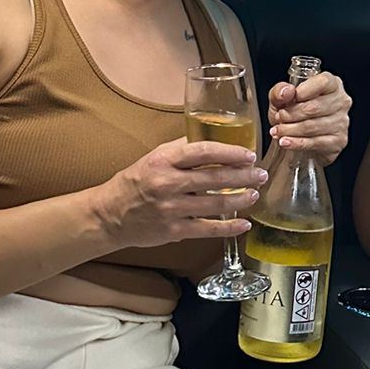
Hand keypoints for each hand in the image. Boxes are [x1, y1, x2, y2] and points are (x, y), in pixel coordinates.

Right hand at [96, 140, 265, 251]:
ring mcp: (171, 208)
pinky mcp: (174, 230)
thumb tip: (212, 138)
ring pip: (215, 202)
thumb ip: (181, 149)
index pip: (204, 152)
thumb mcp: (153, 157)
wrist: (109, 214)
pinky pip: (208, 228)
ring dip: (240, 199)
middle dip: (243, 176)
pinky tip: (243, 224)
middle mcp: (168, 183)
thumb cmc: (134, 183)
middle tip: (260, 174)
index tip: (248, 155)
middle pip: (215, 177)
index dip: (230, 152)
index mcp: (164, 160)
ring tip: (254, 194)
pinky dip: (228, 227)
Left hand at [269, 68, 351, 164]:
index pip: (323, 82)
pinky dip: (296, 143)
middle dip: (291, 114)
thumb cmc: (293, 114)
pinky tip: (286, 141)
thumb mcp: (281, 99)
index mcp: (331, 84)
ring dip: (290, 130)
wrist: (300, 140)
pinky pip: (315, 142)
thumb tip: (287, 91)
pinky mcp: (338, 141)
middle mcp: (341, 101)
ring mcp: (342, 122)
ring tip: (278, 131)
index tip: (290, 99)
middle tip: (279, 117)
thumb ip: (279, 92)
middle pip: (314, 107)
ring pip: (313, 126)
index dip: (304, 90)